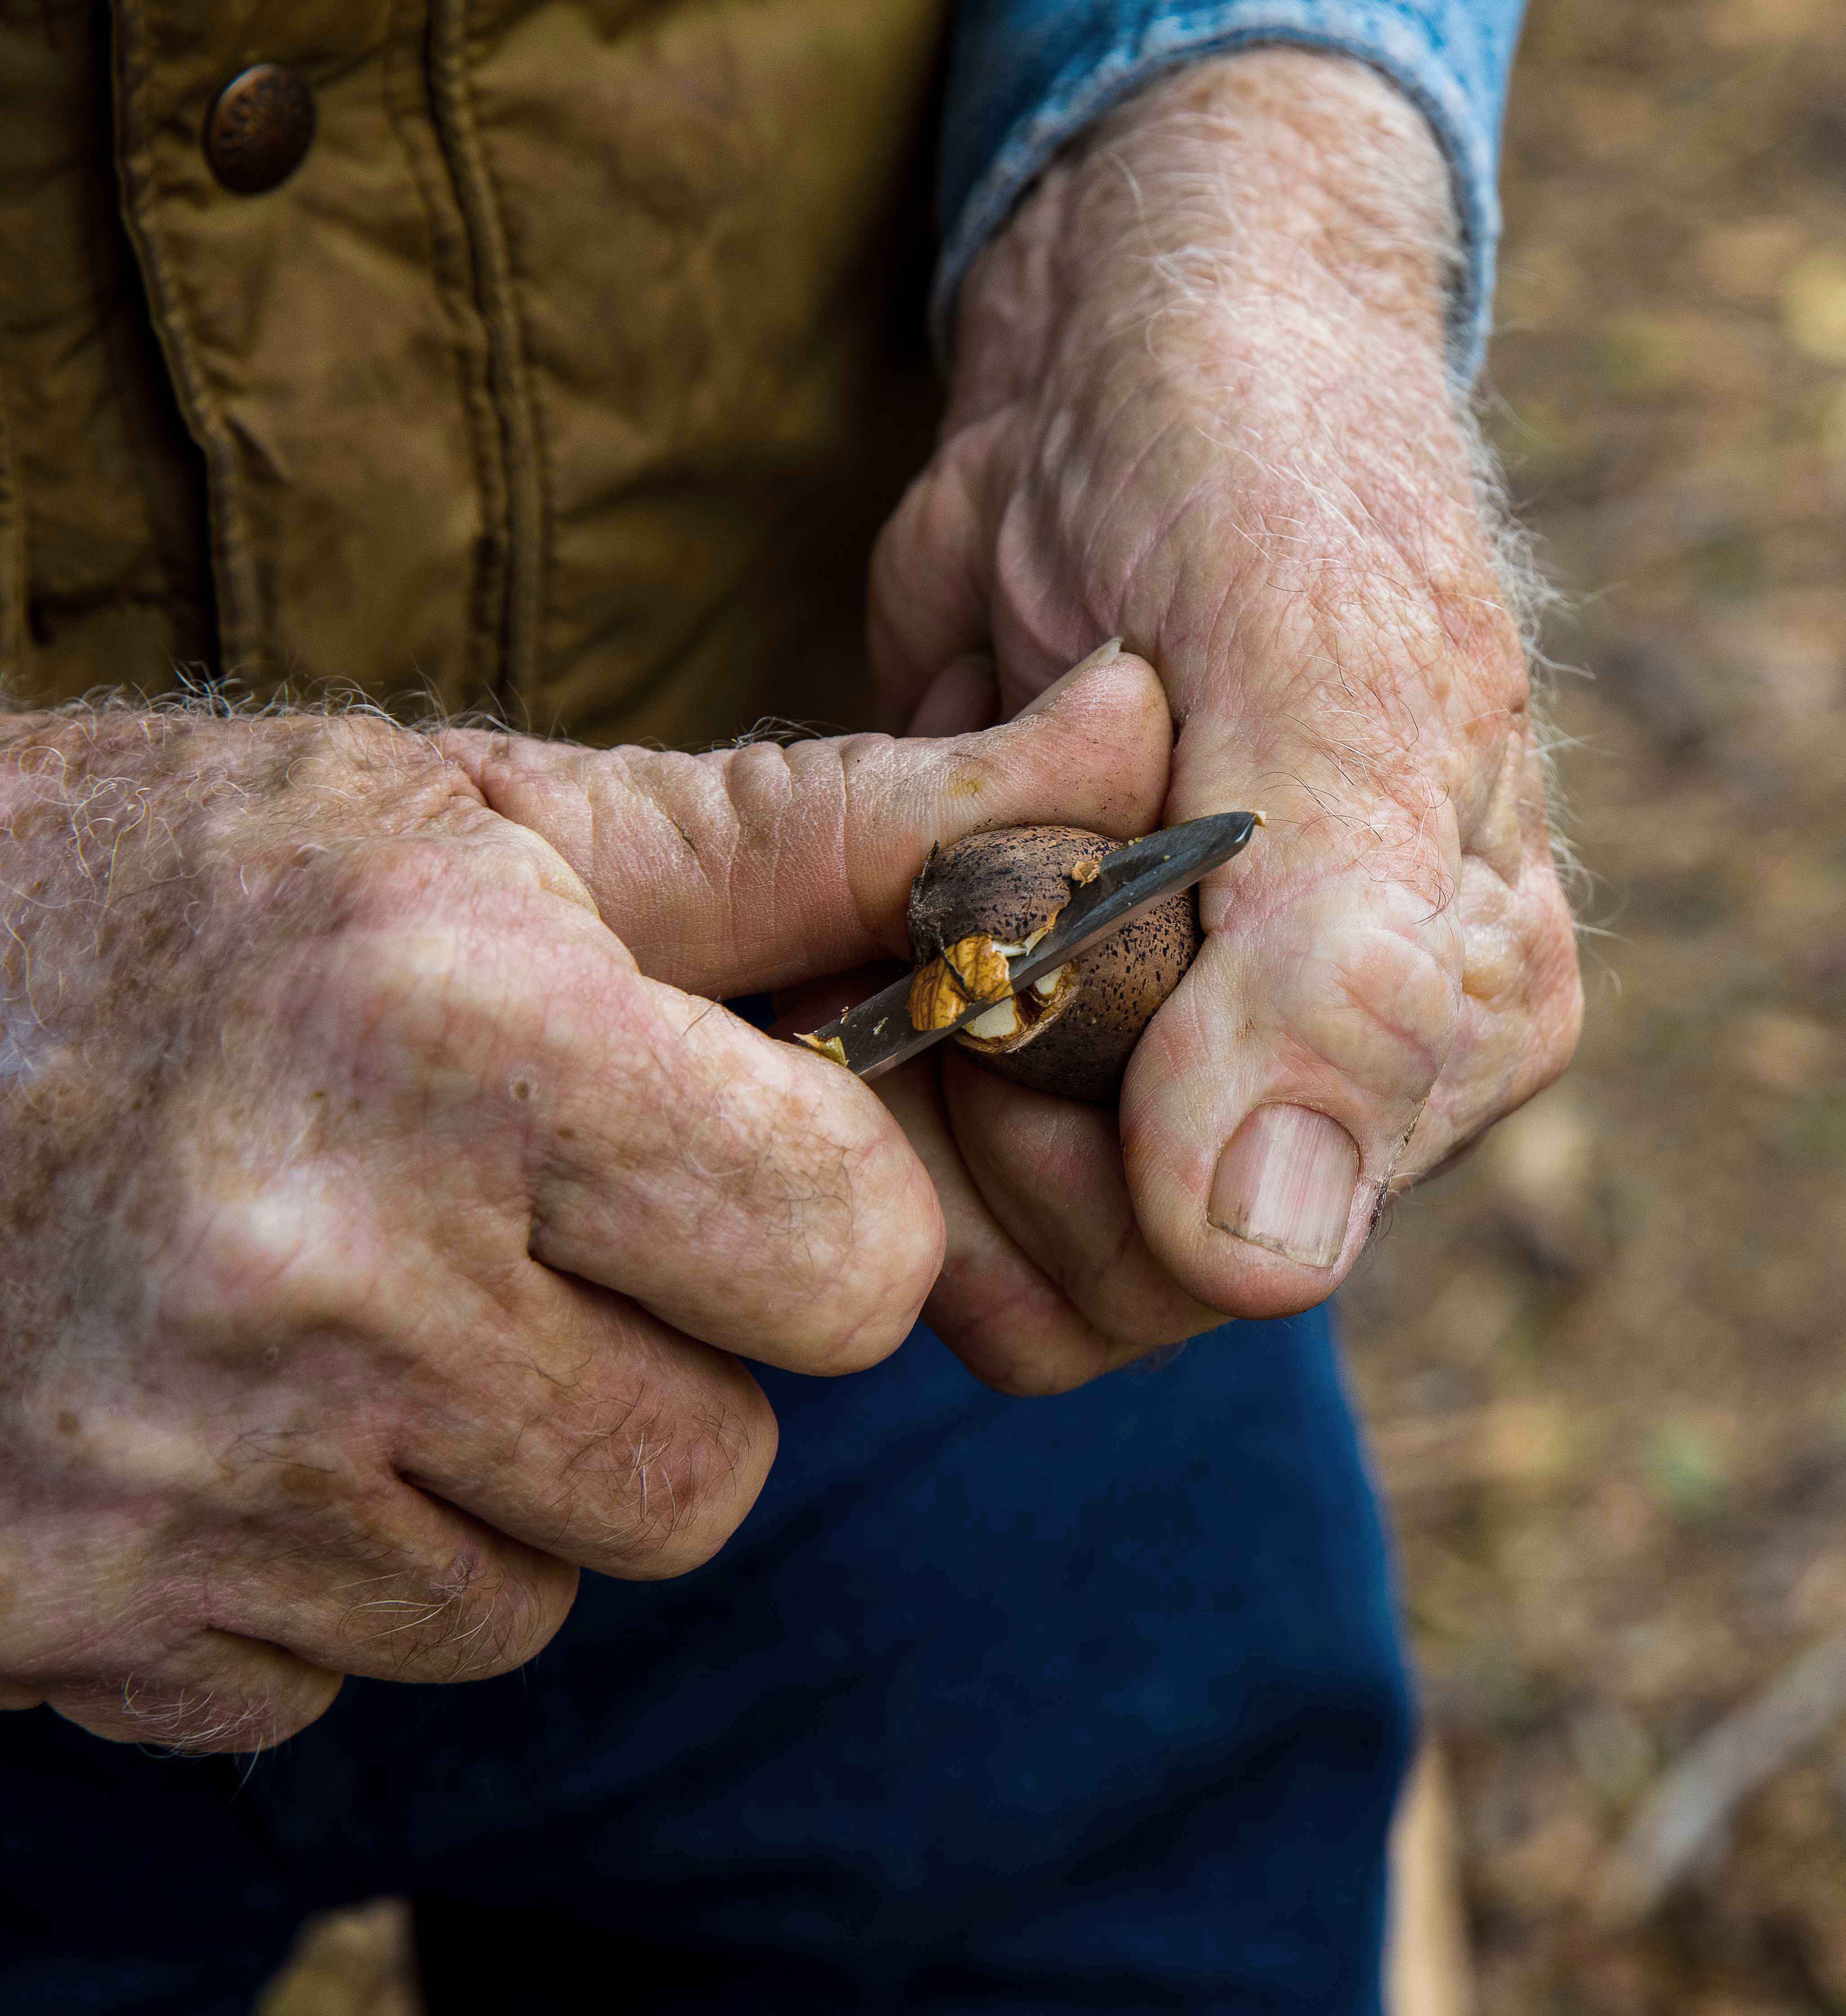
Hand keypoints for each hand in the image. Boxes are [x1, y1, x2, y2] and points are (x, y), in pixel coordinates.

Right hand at [0, 659, 1165, 1750]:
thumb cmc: (196, 896)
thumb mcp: (508, 824)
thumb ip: (841, 827)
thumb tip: (1138, 737)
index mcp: (462, 1037)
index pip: (856, 1263)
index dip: (814, 1212)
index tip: (710, 1147)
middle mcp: (323, 1271)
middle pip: (725, 1467)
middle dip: (673, 1359)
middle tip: (518, 1230)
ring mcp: (184, 1470)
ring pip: (555, 1585)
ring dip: (506, 1473)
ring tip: (362, 1305)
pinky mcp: (77, 1613)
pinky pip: (361, 1666)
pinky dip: (332, 1566)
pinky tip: (239, 1410)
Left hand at [867, 50, 1581, 1393]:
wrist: (1132, 350)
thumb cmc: (1271, 474)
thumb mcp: (1326, 683)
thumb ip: (1326, 973)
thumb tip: (1270, 1264)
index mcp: (1459, 1028)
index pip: (1243, 1247)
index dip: (1095, 1115)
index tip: (1063, 899)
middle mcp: (1335, 1082)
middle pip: (1106, 1270)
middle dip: (991, 1074)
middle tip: (982, 860)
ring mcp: (1179, 1061)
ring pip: (982, 1229)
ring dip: (904, 1048)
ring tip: (932, 852)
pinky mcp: (1040, 1019)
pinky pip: (911, 1140)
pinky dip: (855, 1017)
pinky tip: (880, 880)